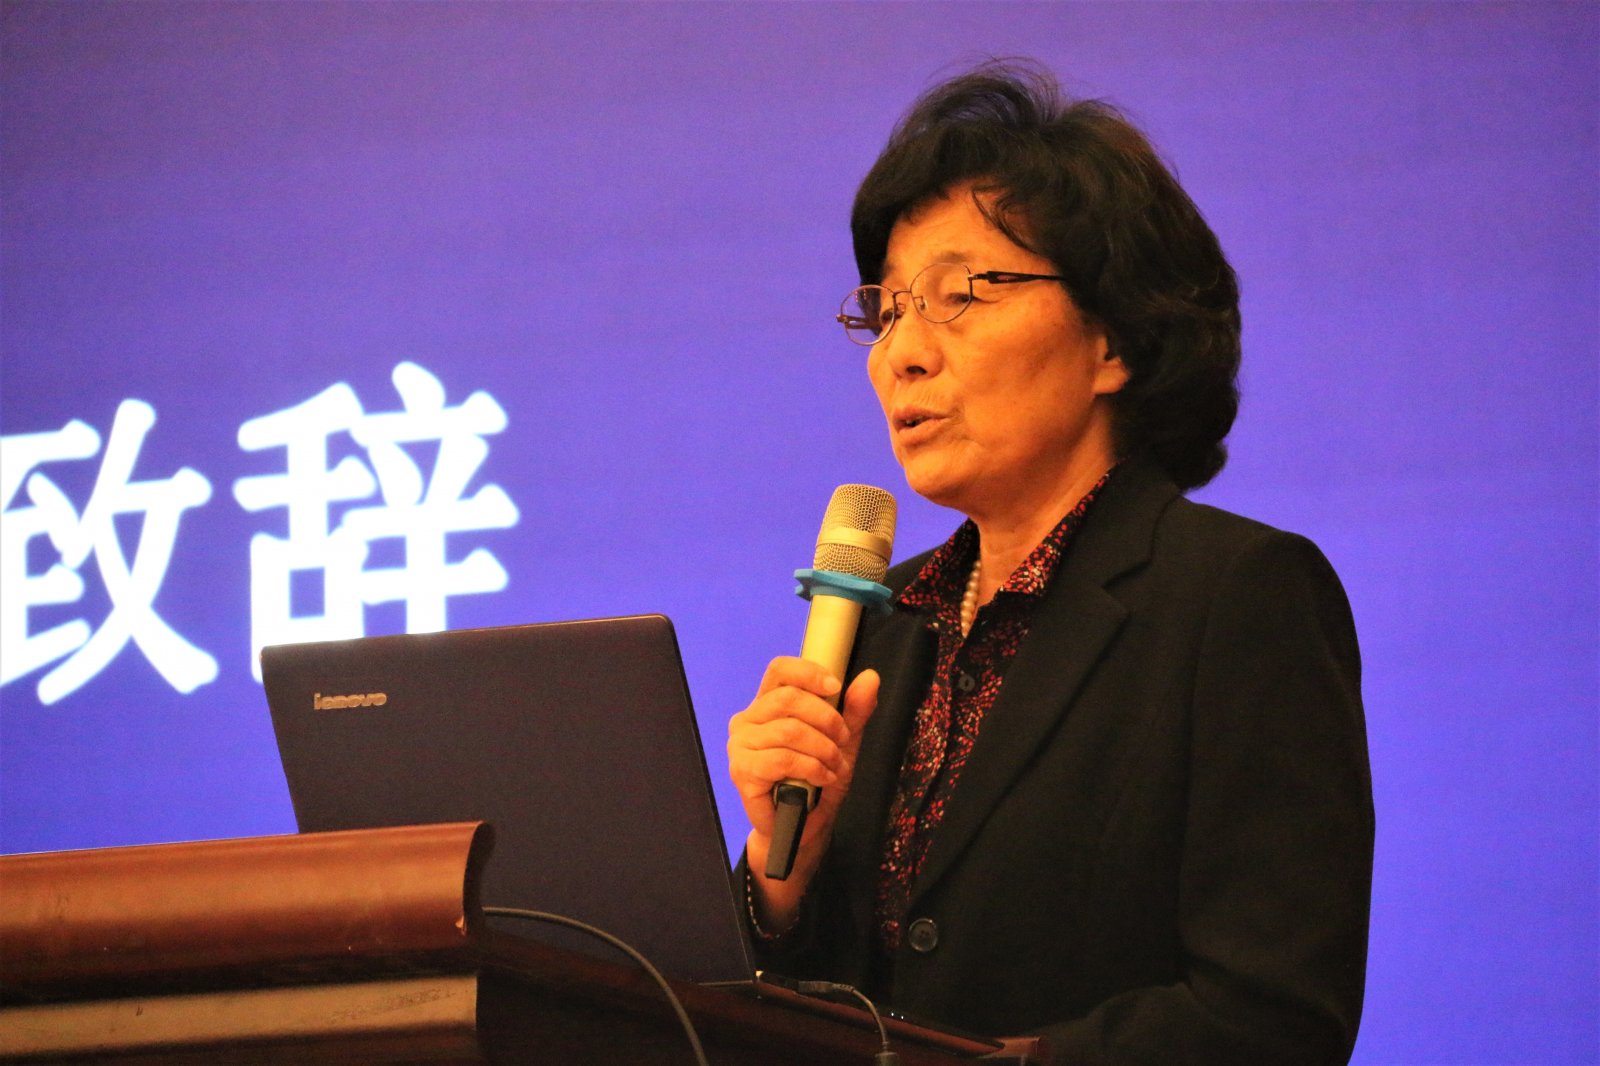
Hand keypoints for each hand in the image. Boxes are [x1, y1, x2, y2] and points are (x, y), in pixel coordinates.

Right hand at [727, 658, 878, 897]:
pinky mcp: (742, 771)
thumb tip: (871, 677)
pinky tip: (821, 779)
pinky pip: (783, 759)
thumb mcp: (843, 741)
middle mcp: (747, 720)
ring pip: (789, 731)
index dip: (808, 673)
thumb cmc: (817, 779)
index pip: (779, 670)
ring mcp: (740, 746)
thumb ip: (854, 710)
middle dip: (826, 719)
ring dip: (823, 749)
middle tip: (843, 741)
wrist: (803, 828)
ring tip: (835, 767)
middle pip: (788, 698)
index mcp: (767, 704)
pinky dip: (812, 768)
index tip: (836, 688)